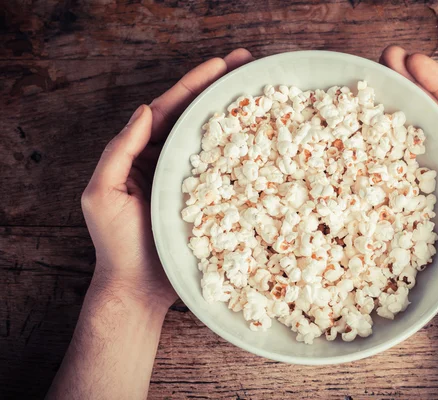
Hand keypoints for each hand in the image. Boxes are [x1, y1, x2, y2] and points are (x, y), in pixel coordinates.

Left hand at [81, 49, 253, 312]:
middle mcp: (169, 162)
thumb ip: (119, 151)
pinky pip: (227, 173)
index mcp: (143, 154)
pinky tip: (263, 144)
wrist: (137, 288)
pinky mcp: (209, 203)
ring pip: (214, 142)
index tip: (221, 64)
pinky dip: (243, 156)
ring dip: (236, 117)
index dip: (194, 84)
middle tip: (249, 67)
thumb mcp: (102, 194)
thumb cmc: (116, 244)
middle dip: (221, 90)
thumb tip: (145, 110)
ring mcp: (191, 182)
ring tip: (261, 95)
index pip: (170, 110)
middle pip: (197, 118)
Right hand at [380, 46, 437, 308]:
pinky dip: (385, 143)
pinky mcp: (413, 195)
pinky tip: (368, 126)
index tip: (413, 60)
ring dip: (397, 104)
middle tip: (387, 57)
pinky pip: (399, 164)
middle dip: (412, 82)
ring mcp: (434, 175)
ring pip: (415, 132)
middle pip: (434, 112)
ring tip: (377, 76)